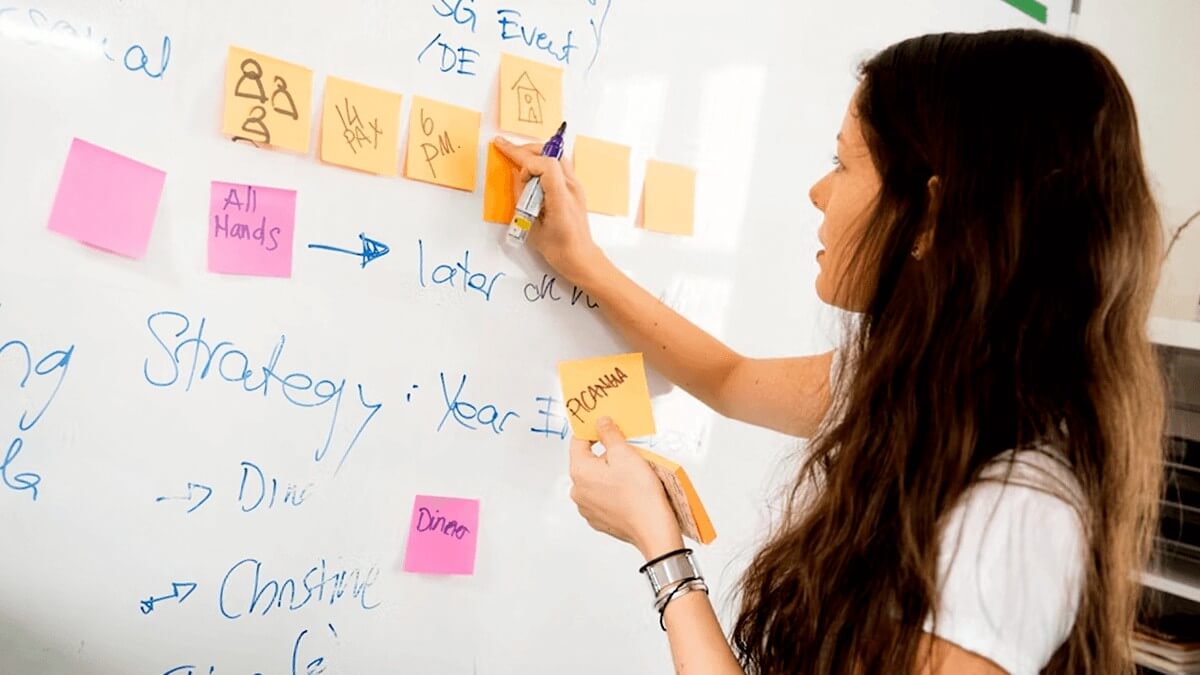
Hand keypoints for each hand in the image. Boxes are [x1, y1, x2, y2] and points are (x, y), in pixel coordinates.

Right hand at [493, 136, 604, 284]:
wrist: (580, 257)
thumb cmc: (558, 249)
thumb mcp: (533, 226)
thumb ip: (524, 200)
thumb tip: (517, 178)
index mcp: (561, 199)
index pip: (546, 165)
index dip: (526, 161)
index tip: (510, 163)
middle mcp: (571, 188)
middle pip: (551, 154)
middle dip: (527, 150)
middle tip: (507, 149)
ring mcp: (575, 187)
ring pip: (556, 157)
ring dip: (536, 153)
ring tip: (517, 156)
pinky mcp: (574, 189)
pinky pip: (559, 166)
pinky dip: (543, 162)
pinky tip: (531, 168)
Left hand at [568, 417, 683, 559]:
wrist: (652, 528)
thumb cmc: (639, 493)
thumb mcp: (625, 453)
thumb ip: (609, 434)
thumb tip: (601, 423)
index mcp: (579, 471)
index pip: (578, 441)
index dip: (592, 430)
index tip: (605, 426)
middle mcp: (577, 491)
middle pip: (587, 462)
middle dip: (605, 454)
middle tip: (626, 452)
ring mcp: (587, 508)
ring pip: (595, 480)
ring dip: (609, 473)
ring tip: (630, 474)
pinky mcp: (598, 519)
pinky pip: (602, 497)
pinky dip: (612, 491)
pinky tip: (629, 490)